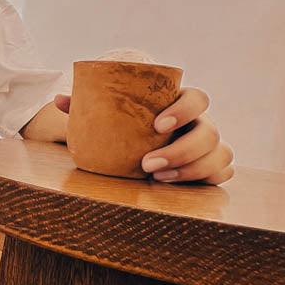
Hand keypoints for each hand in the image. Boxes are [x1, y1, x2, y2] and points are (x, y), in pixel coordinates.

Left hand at [53, 88, 234, 184]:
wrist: (137, 142)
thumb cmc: (125, 124)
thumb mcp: (107, 114)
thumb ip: (86, 105)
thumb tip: (60, 98)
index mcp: (180, 103)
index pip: (198, 98)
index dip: (184, 110)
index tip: (157, 125)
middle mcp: (200, 123)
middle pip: (210, 132)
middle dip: (182, 151)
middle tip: (147, 165)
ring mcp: (209, 145)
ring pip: (220, 154)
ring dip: (191, 169)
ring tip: (156, 180)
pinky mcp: (211, 167)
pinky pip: (224, 173)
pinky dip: (205, 179)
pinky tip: (175, 186)